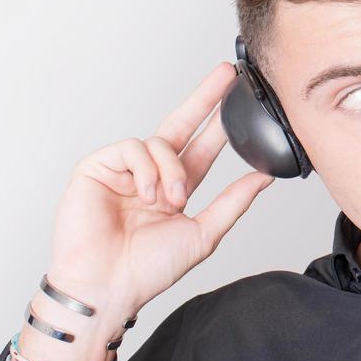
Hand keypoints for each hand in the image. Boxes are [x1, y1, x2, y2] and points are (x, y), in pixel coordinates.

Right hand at [45, 62, 275, 321]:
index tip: (240, 99)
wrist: (107, 286)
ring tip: (171, 200)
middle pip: (180, 125)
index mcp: (175, 188)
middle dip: (204, 98)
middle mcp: (151, 175)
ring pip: (159, 142)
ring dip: (172, 170)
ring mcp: (123, 170)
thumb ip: (233, 202)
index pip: (203, 147)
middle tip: (227, 74)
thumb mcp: (202, 233)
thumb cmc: (147, 270)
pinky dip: (145, 169)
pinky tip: (144, 195)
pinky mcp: (96, 167)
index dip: (220, 123)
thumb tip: (263, 177)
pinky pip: (131, 148)